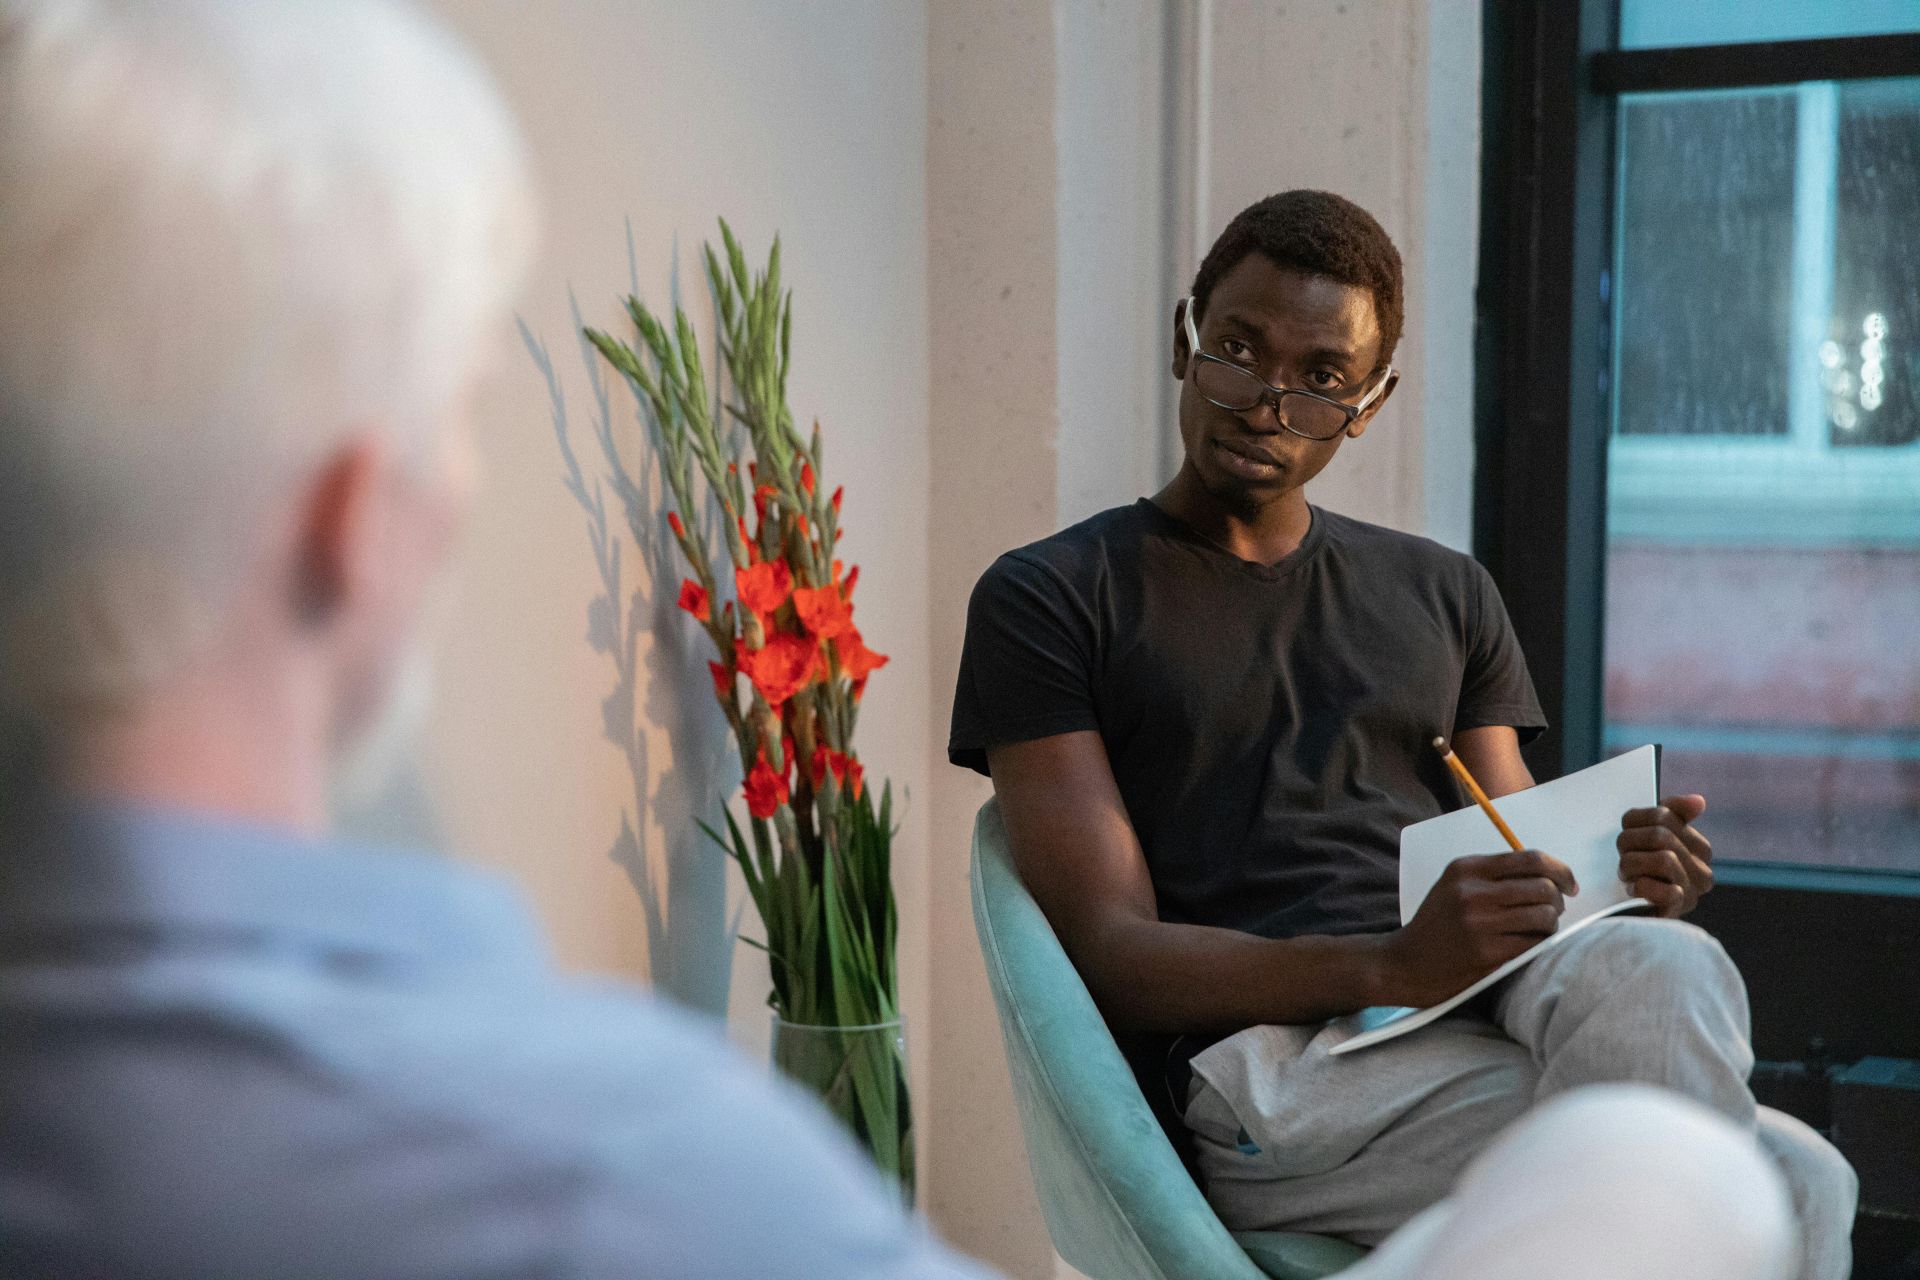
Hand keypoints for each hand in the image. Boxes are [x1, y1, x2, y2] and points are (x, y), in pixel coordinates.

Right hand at [1382, 849, 1579, 1006]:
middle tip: (1553, 911)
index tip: (1569, 884)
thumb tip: (1550, 875)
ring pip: (1544, 916)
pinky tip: (1528, 945)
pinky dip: (1540, 944)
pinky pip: (1534, 943)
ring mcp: (1479, 922)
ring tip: (1539, 929)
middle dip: (1558, 900)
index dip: (1560, 870)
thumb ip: (1494, 875)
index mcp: (1466, 868)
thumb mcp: (1455, 885)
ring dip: (1551, 924)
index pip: (1530, 859)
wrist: (1406, 962)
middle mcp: (1472, 891)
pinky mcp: (1486, 952)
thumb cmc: (1438, 924)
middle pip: (1543, 887)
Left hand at [1618, 794, 1713, 917]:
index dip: (1633, 824)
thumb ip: (1671, 814)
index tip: (1627, 836)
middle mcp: (1703, 870)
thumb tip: (1699, 801)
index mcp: (1700, 848)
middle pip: (1660, 834)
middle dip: (1629, 844)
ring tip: (1628, 875)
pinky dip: (1640, 887)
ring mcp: (1694, 893)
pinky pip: (1663, 889)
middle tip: (1623, 858)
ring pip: (1663, 858)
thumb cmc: (1639, 873)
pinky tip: (1634, 890)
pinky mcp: (1679, 910)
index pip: (1662, 815)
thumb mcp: (1649, 838)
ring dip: (1631, 865)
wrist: (1629, 917)